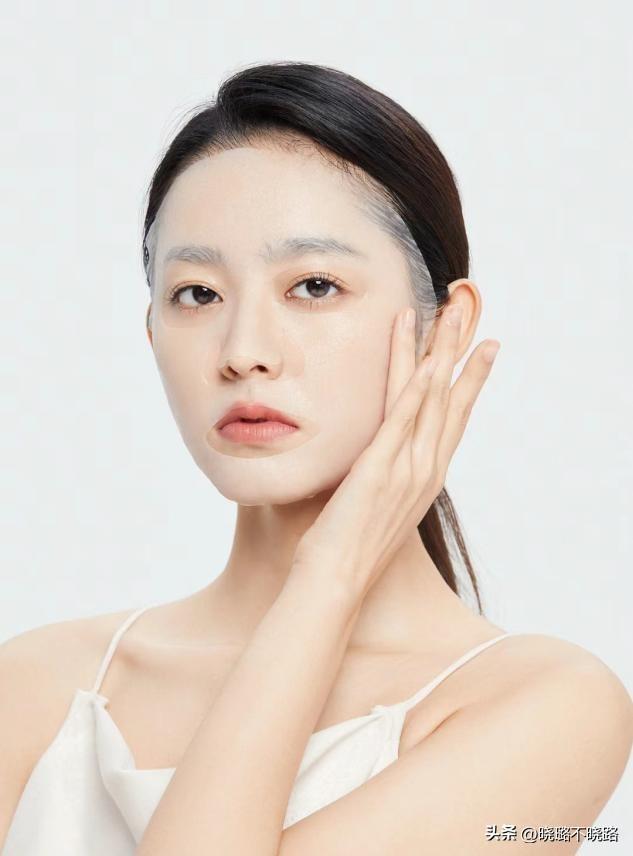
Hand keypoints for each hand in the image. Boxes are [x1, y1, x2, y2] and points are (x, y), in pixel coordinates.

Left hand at [292, 303, 499, 598]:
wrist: (335, 580)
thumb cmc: (348, 547)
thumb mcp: (378, 505)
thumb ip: (386, 475)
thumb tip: (378, 457)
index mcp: (426, 477)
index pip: (453, 419)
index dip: (469, 382)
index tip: (480, 351)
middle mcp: (425, 470)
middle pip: (450, 401)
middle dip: (461, 356)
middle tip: (471, 317)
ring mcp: (406, 470)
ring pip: (429, 401)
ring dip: (439, 356)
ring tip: (449, 318)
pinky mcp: (378, 470)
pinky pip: (401, 421)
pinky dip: (417, 390)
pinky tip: (426, 363)